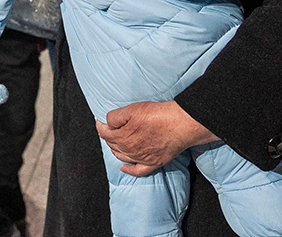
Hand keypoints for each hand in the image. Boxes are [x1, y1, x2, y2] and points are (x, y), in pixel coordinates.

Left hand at [96, 101, 216, 176]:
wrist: (180, 124)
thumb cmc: (158, 115)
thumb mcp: (132, 109)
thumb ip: (115, 117)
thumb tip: (106, 122)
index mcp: (122, 138)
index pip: (104, 133)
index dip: (101, 125)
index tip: (101, 121)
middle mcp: (130, 151)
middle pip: (112, 145)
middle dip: (108, 136)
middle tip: (110, 128)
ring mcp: (142, 158)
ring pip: (122, 157)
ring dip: (116, 149)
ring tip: (116, 141)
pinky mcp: (154, 162)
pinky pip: (137, 171)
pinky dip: (129, 170)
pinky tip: (124, 167)